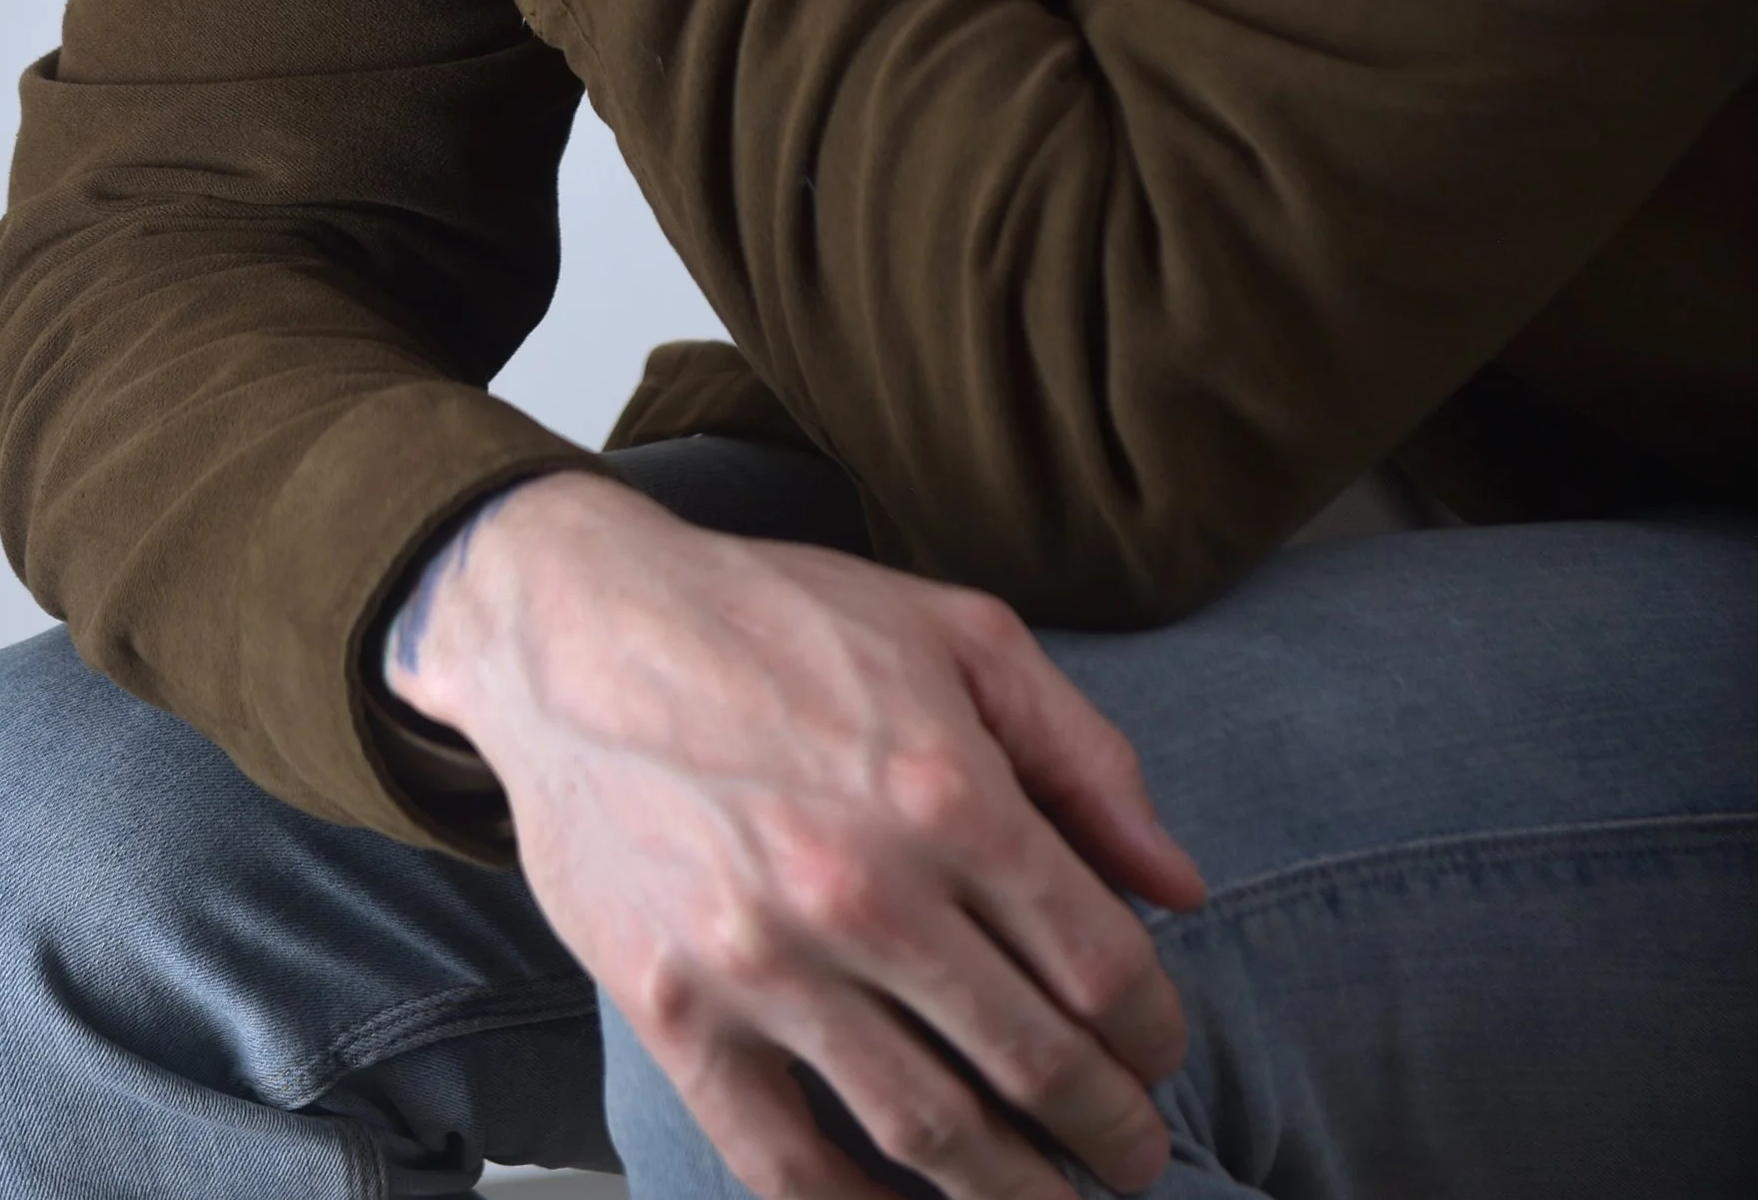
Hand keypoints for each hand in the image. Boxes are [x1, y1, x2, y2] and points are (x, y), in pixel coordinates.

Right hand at [390, 475, 1205, 1199]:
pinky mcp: (673, 1010)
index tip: (1158, 1055)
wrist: (579, 623)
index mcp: (946, 789)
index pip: (1099, 964)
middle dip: (1109, 1130)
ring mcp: (762, 961)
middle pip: (1033, 1063)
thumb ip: (1084, 755)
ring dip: (1013, 1194)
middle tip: (1135, 1158)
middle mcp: (864, 888)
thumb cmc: (775, 616)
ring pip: (927, 1131)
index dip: (1152, 1031)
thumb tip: (1179, 887)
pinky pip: (780, 1161)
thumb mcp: (957, 631)